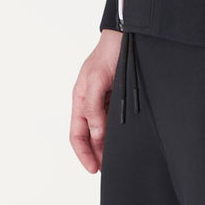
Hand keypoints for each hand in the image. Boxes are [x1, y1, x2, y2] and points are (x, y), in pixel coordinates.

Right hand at [71, 29, 122, 172]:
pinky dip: (118, 133)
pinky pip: (115, 120)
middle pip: (90, 136)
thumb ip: (93, 108)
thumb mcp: (96, 80)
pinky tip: (126, 140)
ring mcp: (104, 100)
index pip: (77, 135)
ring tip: (119, 159)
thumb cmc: (107, 53)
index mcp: (80, 99)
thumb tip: (96, 135)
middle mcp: (90, 102)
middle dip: (97, 154)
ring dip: (108, 145)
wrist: (126, 35)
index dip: (84, 153)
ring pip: (103, 130)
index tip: (94, 170)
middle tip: (110, 170)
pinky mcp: (118, 97)